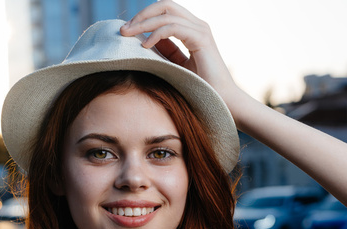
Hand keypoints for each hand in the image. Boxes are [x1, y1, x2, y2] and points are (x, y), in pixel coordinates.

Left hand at [120, 0, 240, 103]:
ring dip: (143, 23)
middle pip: (164, 5)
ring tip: (127, 35)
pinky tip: (144, 46)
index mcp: (192, 29)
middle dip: (141, 15)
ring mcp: (201, 30)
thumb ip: (165, 52)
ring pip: (166, 13)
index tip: (127, 30)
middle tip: (123, 29)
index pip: (165, 11)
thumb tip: (142, 42)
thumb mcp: (176, 66)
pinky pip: (172, 27)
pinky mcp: (202, 39)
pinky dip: (156, 34)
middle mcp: (197, 25)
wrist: (223, 100)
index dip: (144, 17)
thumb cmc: (201, 87)